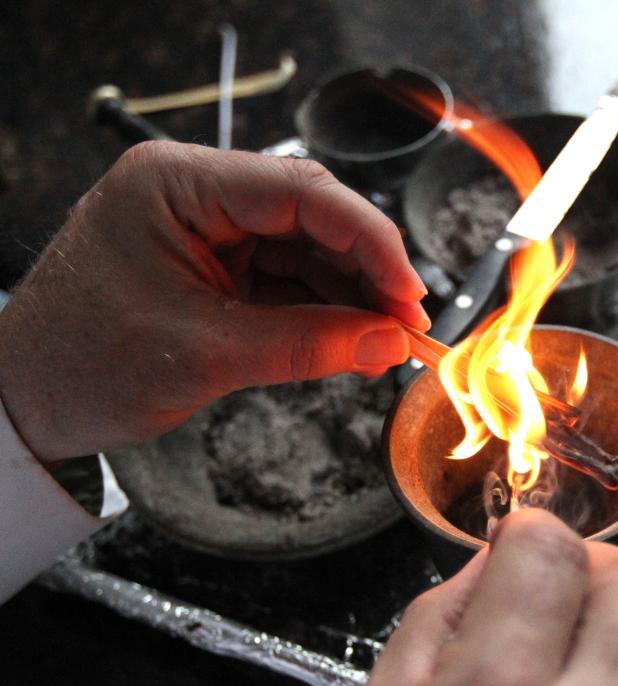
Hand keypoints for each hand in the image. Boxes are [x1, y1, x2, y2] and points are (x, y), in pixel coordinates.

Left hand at [0, 141, 428, 462]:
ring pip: (306, 249)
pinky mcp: (214, 265)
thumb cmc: (82, 366)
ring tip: (389, 341)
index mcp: (176, 183)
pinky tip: (356, 338)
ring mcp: (205, 228)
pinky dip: (324, 309)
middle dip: (366, 271)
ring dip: (351, 295)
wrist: (22, 402)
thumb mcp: (206, 355)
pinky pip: (286, 278)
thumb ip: (309, 344)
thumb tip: (392, 342)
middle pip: (312, 216)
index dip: (370, 240)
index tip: (409, 293)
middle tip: (408, 325)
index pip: (301, 192)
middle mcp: (193, 192)